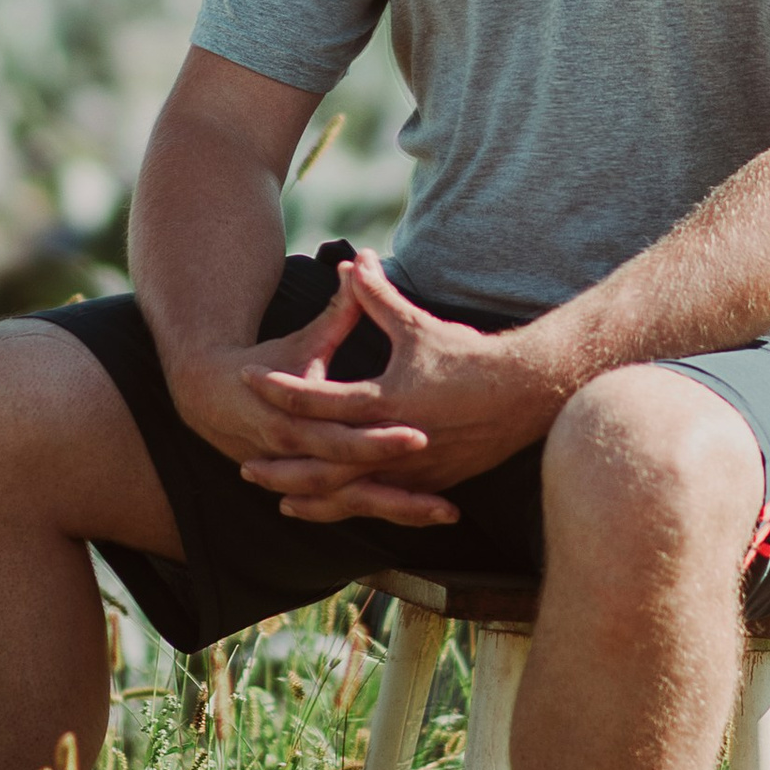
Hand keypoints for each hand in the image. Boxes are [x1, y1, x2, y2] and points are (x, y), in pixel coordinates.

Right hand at [166, 299, 449, 525]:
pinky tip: (430, 515)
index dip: (381, 439)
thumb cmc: (265, 364)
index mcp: (294, 425)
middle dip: (400, 489)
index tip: (423, 433)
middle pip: (356, 482)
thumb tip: (361, 263)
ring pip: (358, 505)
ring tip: (449, 512)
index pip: (343, 438)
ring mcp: (307, 477)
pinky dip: (390, 512)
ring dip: (403, 510)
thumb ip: (339, 311)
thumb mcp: (304, 342)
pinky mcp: (317, 489)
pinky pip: (355, 509)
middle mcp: (301, 460)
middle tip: (449, 489)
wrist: (210, 399)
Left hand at [236, 249, 559, 525]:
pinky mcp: (428, 485)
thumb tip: (354, 259)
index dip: (279, 388)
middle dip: (282, 466)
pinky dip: (348, 507)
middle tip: (245, 468)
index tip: (247, 380)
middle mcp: (392, 441)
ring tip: (277, 498)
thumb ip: (377, 298)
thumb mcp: (417, 326)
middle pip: (322, 461)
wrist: (524, 394)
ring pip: (349, 492)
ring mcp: (411, 469)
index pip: (318, 398)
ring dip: (310, 496)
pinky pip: (378, 503)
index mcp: (385, 400)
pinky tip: (331, 509)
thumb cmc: (468, 356)